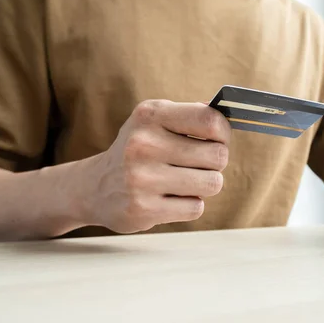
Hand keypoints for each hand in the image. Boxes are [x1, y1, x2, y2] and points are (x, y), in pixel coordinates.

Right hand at [81, 100, 230, 232]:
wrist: (94, 187)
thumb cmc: (139, 149)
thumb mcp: (156, 121)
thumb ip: (193, 115)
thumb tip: (230, 114)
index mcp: (150, 115)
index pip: (210, 120)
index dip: (223, 133)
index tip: (217, 139)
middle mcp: (143, 144)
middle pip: (218, 156)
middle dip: (215, 162)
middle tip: (197, 164)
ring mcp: (141, 178)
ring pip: (212, 183)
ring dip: (205, 185)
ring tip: (184, 181)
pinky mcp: (143, 209)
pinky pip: (196, 207)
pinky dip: (190, 205)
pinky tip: (169, 198)